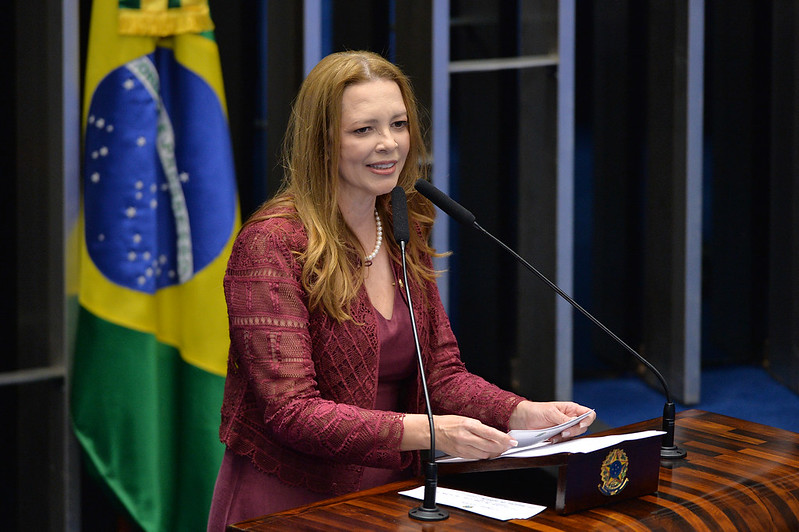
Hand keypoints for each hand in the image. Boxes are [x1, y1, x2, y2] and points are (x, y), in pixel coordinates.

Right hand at [401, 413, 517, 458]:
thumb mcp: (466, 419)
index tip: (512, 441)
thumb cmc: (448, 423)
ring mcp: (462, 448)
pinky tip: (487, 452)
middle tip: (509, 446)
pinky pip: (476, 457)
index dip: (504, 439)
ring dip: (494, 452)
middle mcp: (465, 437)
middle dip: (502, 447)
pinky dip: (484, 455)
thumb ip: (480, 427)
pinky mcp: (460, 455)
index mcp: (468, 425)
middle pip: (489, 446)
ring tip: (499, 449)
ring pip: (484, 454)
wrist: (431, 431)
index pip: (490, 433)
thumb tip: (494, 434)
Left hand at [509, 401, 595, 442]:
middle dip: (574, 431)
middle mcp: (570, 419)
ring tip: (555, 435)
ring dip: (565, 437)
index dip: (588, 420)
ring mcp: (564, 428)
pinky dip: (558, 441)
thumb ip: (563, 418)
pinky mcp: (558, 436)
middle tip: (564, 432)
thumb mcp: (550, 412)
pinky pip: (564, 442)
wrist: (522, 419)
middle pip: (582, 427)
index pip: (588, 414)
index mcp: (571, 409)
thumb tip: (574, 422)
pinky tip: (551, 438)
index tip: (581, 424)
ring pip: (573, 436)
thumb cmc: (536, 410)